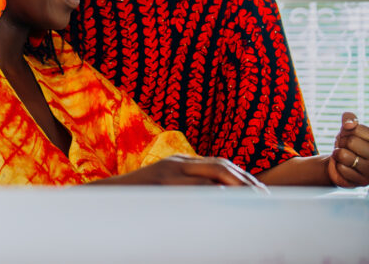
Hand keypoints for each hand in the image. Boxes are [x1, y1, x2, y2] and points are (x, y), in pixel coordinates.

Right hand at [97, 155, 268, 191]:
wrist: (104, 198)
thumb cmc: (135, 201)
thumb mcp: (162, 192)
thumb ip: (184, 193)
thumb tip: (211, 204)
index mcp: (180, 165)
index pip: (220, 165)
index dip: (242, 176)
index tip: (259, 191)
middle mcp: (178, 164)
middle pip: (221, 166)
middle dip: (246, 180)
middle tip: (265, 196)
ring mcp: (171, 173)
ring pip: (213, 173)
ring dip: (237, 185)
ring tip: (254, 198)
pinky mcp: (163, 183)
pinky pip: (195, 187)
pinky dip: (215, 192)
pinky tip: (229, 201)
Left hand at [326, 112, 368, 187]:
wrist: (345, 165)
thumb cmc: (351, 145)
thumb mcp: (350, 128)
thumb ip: (349, 118)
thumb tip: (349, 123)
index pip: (356, 128)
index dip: (347, 130)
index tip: (351, 136)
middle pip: (350, 141)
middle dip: (342, 142)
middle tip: (346, 147)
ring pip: (343, 155)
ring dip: (338, 154)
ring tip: (344, 156)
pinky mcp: (360, 182)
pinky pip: (340, 168)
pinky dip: (337, 166)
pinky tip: (345, 167)